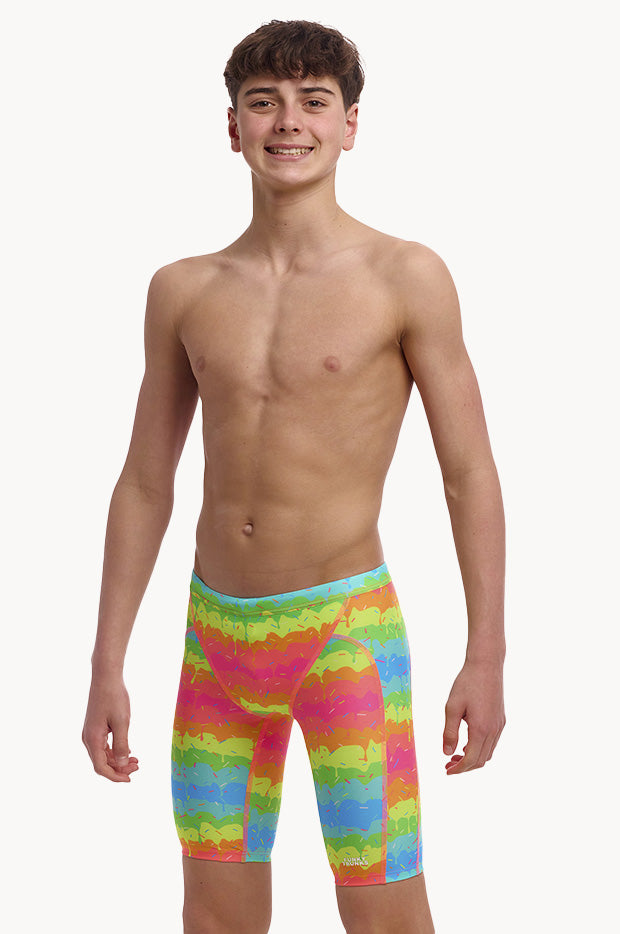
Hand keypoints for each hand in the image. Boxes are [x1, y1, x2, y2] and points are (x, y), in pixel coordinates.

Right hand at [82, 674, 139, 781]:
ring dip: (118, 761)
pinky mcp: (95, 728)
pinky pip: (104, 746)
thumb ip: (121, 745)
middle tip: (137, 767)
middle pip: (101, 763)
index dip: (114, 776)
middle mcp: (88, 738)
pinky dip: (115, 751)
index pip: (100, 767)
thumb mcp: (122, 722)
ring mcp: (90, 733)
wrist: (106, 677)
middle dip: (119, 769)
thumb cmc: (114, 697)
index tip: (129, 779)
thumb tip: (120, 766)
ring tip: (136, 761)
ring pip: (103, 755)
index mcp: (92, 739)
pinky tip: (128, 751)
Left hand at [443, 658, 505, 774]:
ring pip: (488, 752)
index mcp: (480, 729)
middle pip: (481, 760)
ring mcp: (499, 725)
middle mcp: (493, 730)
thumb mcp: (452, 707)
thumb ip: (449, 732)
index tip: (446, 771)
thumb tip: (446, 753)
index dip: (458, 769)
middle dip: (465, 767)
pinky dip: (481, 749)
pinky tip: (468, 743)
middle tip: (448, 765)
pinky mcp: (501, 719)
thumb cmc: (467, 683)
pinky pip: (492, 742)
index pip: (471, 760)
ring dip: (473, 758)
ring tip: (456, 755)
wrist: (486, 665)